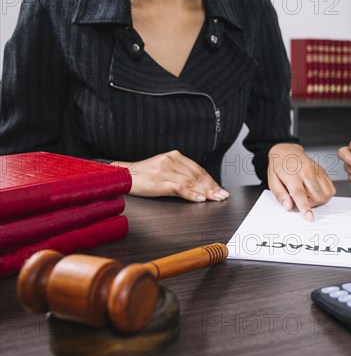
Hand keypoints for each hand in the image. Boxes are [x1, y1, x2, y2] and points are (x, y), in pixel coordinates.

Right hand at [111, 150, 229, 201]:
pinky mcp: (159, 181)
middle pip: (197, 176)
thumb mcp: (164, 169)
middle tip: (223, 195)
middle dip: (212, 187)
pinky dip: (191, 194)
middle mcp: (171, 160)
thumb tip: (200, 185)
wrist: (122, 175)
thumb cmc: (144, 175)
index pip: (198, 169)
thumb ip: (181, 173)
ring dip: (206, 192)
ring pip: (191, 182)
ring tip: (216, 198)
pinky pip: (179, 188)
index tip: (220, 189)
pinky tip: (200, 198)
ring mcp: (165, 170)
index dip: (211, 180)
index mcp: (174, 156)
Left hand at [268, 143, 335, 220]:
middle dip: (311, 204)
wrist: (287, 151)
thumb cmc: (279, 166)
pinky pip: (331, 188)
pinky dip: (325, 194)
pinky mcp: (323, 171)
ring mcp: (316, 170)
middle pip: (317, 195)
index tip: (309, 217)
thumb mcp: (272, 180)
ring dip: (319, 200)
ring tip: (308, 194)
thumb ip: (280, 195)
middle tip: (302, 200)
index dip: (305, 207)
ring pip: (326, 193)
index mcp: (291, 174)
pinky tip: (315, 191)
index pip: (300, 193)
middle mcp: (306, 171)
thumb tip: (288, 206)